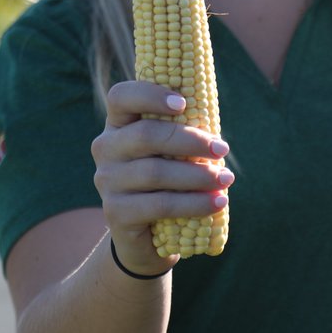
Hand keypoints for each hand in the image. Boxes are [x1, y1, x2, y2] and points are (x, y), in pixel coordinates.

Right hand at [91, 80, 232, 275]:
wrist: (146, 237)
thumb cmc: (167, 182)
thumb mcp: (171, 152)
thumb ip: (182, 132)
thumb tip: (214, 122)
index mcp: (118, 124)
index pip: (121, 97)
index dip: (150, 95)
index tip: (183, 103)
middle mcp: (106, 148)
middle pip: (146, 135)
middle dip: (190, 140)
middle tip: (222, 149)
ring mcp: (107, 181)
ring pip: (155, 172)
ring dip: (197, 175)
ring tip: (226, 179)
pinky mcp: (115, 213)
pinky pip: (159, 204)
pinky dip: (193, 203)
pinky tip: (217, 202)